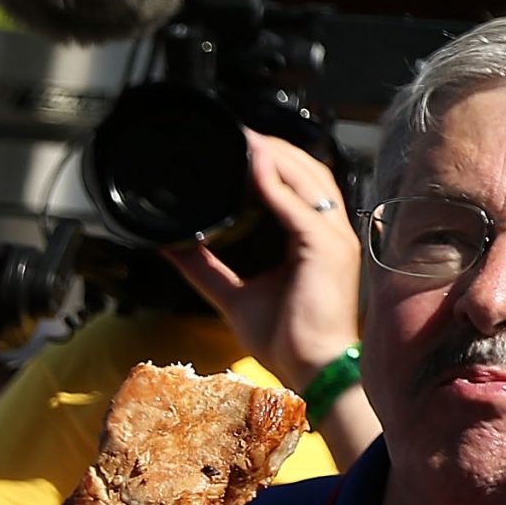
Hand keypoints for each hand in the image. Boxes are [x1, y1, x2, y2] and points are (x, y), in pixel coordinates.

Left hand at [163, 132, 361, 388]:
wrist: (313, 370)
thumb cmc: (288, 341)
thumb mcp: (236, 295)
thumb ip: (206, 267)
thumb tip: (171, 246)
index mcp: (319, 242)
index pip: (305, 187)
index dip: (278, 162)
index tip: (243, 146)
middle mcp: (333, 234)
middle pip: (311, 173)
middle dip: (277, 148)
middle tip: (239, 134)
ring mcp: (334, 238)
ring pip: (309, 178)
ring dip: (276, 155)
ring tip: (245, 139)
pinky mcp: (325, 248)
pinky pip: (299, 204)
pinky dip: (275, 181)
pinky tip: (252, 165)